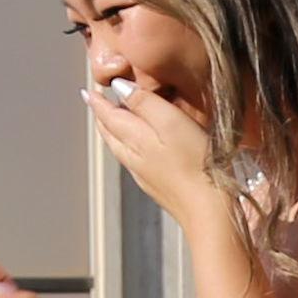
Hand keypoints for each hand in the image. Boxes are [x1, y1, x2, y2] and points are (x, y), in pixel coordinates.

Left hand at [82, 73, 221, 223]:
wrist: (208, 210)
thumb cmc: (195, 164)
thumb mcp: (171, 122)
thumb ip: (144, 102)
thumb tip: (119, 87)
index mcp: (134, 139)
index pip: (109, 116)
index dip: (98, 102)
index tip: (89, 90)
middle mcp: (133, 158)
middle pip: (110, 133)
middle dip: (102, 116)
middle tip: (96, 102)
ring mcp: (144, 174)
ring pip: (120, 148)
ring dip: (113, 132)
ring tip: (112, 121)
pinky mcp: (157, 186)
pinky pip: (133, 160)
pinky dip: (128, 147)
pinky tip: (137, 148)